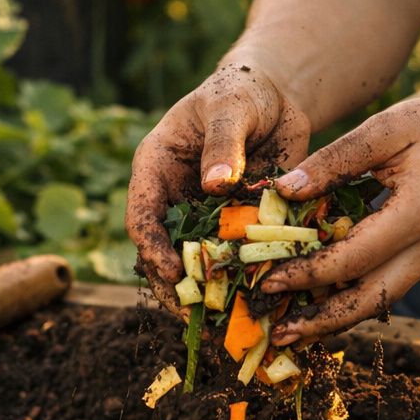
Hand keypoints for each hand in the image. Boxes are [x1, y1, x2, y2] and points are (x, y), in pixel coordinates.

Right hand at [126, 58, 310, 315]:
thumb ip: (223, 143)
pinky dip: (250, 282)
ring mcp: (207, 218)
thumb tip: (215, 184)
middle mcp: (176, 201)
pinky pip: (241, 260)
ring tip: (230, 326)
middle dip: (181, 287)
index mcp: (156, 170)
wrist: (277, 98)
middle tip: (199, 317)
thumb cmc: (241, 93)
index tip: (173, 274)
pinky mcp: (240, 227)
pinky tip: (266, 305)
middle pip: (168, 253)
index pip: (142, 217)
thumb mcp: (231, 107)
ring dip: (215, 294)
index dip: (153, 249)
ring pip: (203, 265)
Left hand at [259, 86, 419, 343]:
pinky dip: (352, 300)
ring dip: (334, 319)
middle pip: (368, 300)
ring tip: (292, 330)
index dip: (307, 273)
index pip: (352, 257)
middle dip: (320, 321)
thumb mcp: (385, 128)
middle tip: (277, 333)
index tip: (268, 279)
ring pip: (378, 302)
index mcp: (418, 213)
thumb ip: (334, 160)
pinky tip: (320, 305)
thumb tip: (283, 191)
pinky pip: (386, 288)